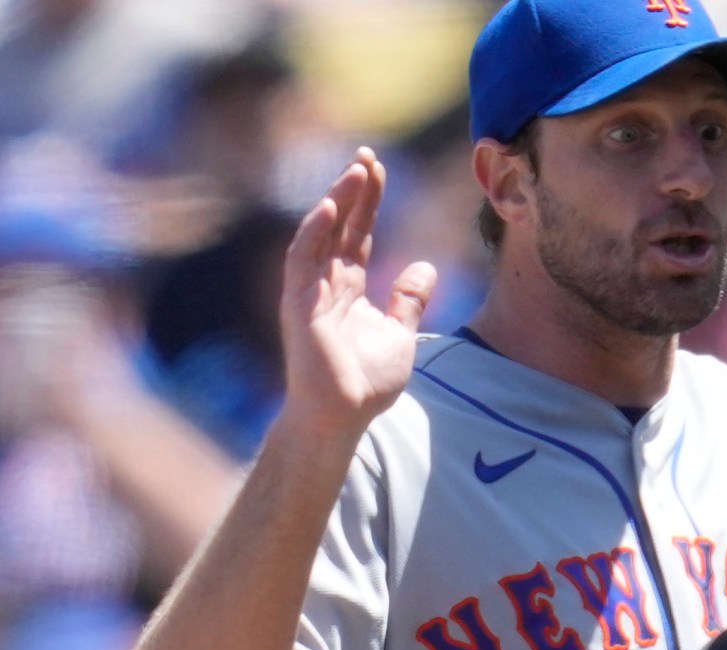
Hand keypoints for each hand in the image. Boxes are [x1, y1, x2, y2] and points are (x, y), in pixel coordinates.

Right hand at [281, 148, 435, 438]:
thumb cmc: (364, 382)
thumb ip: (408, 299)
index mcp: (348, 286)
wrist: (342, 417)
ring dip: (336, 201)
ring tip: (356, 171)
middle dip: (353, 190)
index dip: (368, 202)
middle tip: (367, 155)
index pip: (359, 233)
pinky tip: (329, 207)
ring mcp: (310, 292)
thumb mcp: (400, 333)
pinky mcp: (299, 305)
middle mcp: (326, 282)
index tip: (379, 170)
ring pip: (320, 235)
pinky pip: (303, 261)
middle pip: (340, 226)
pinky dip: (314, 233)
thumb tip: (426, 267)